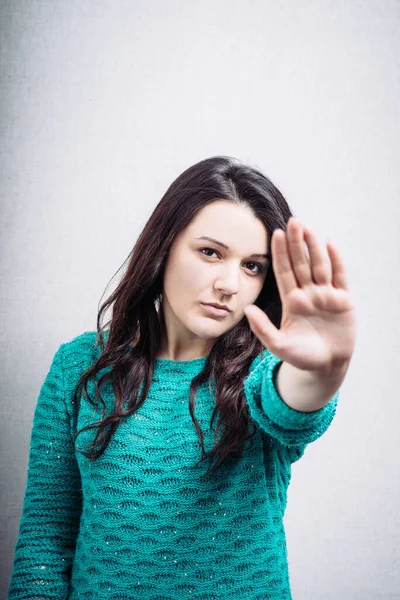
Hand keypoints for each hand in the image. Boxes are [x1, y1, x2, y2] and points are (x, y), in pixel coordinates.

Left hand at [243, 217, 356, 374]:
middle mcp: (308, 293)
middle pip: (301, 263)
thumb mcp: (279, 345)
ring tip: (307, 228)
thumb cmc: (301, 357)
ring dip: (314, 247)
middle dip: (296, 243)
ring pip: (319, 265)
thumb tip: (246, 309)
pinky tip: (330, 245)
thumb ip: (263, 328)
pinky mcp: (344, 300)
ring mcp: (326, 295)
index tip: (274, 234)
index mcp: (292, 301)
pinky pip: (340, 277)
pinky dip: (336, 261)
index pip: (284, 271)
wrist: (327, 367)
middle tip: (292, 221)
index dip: (280, 253)